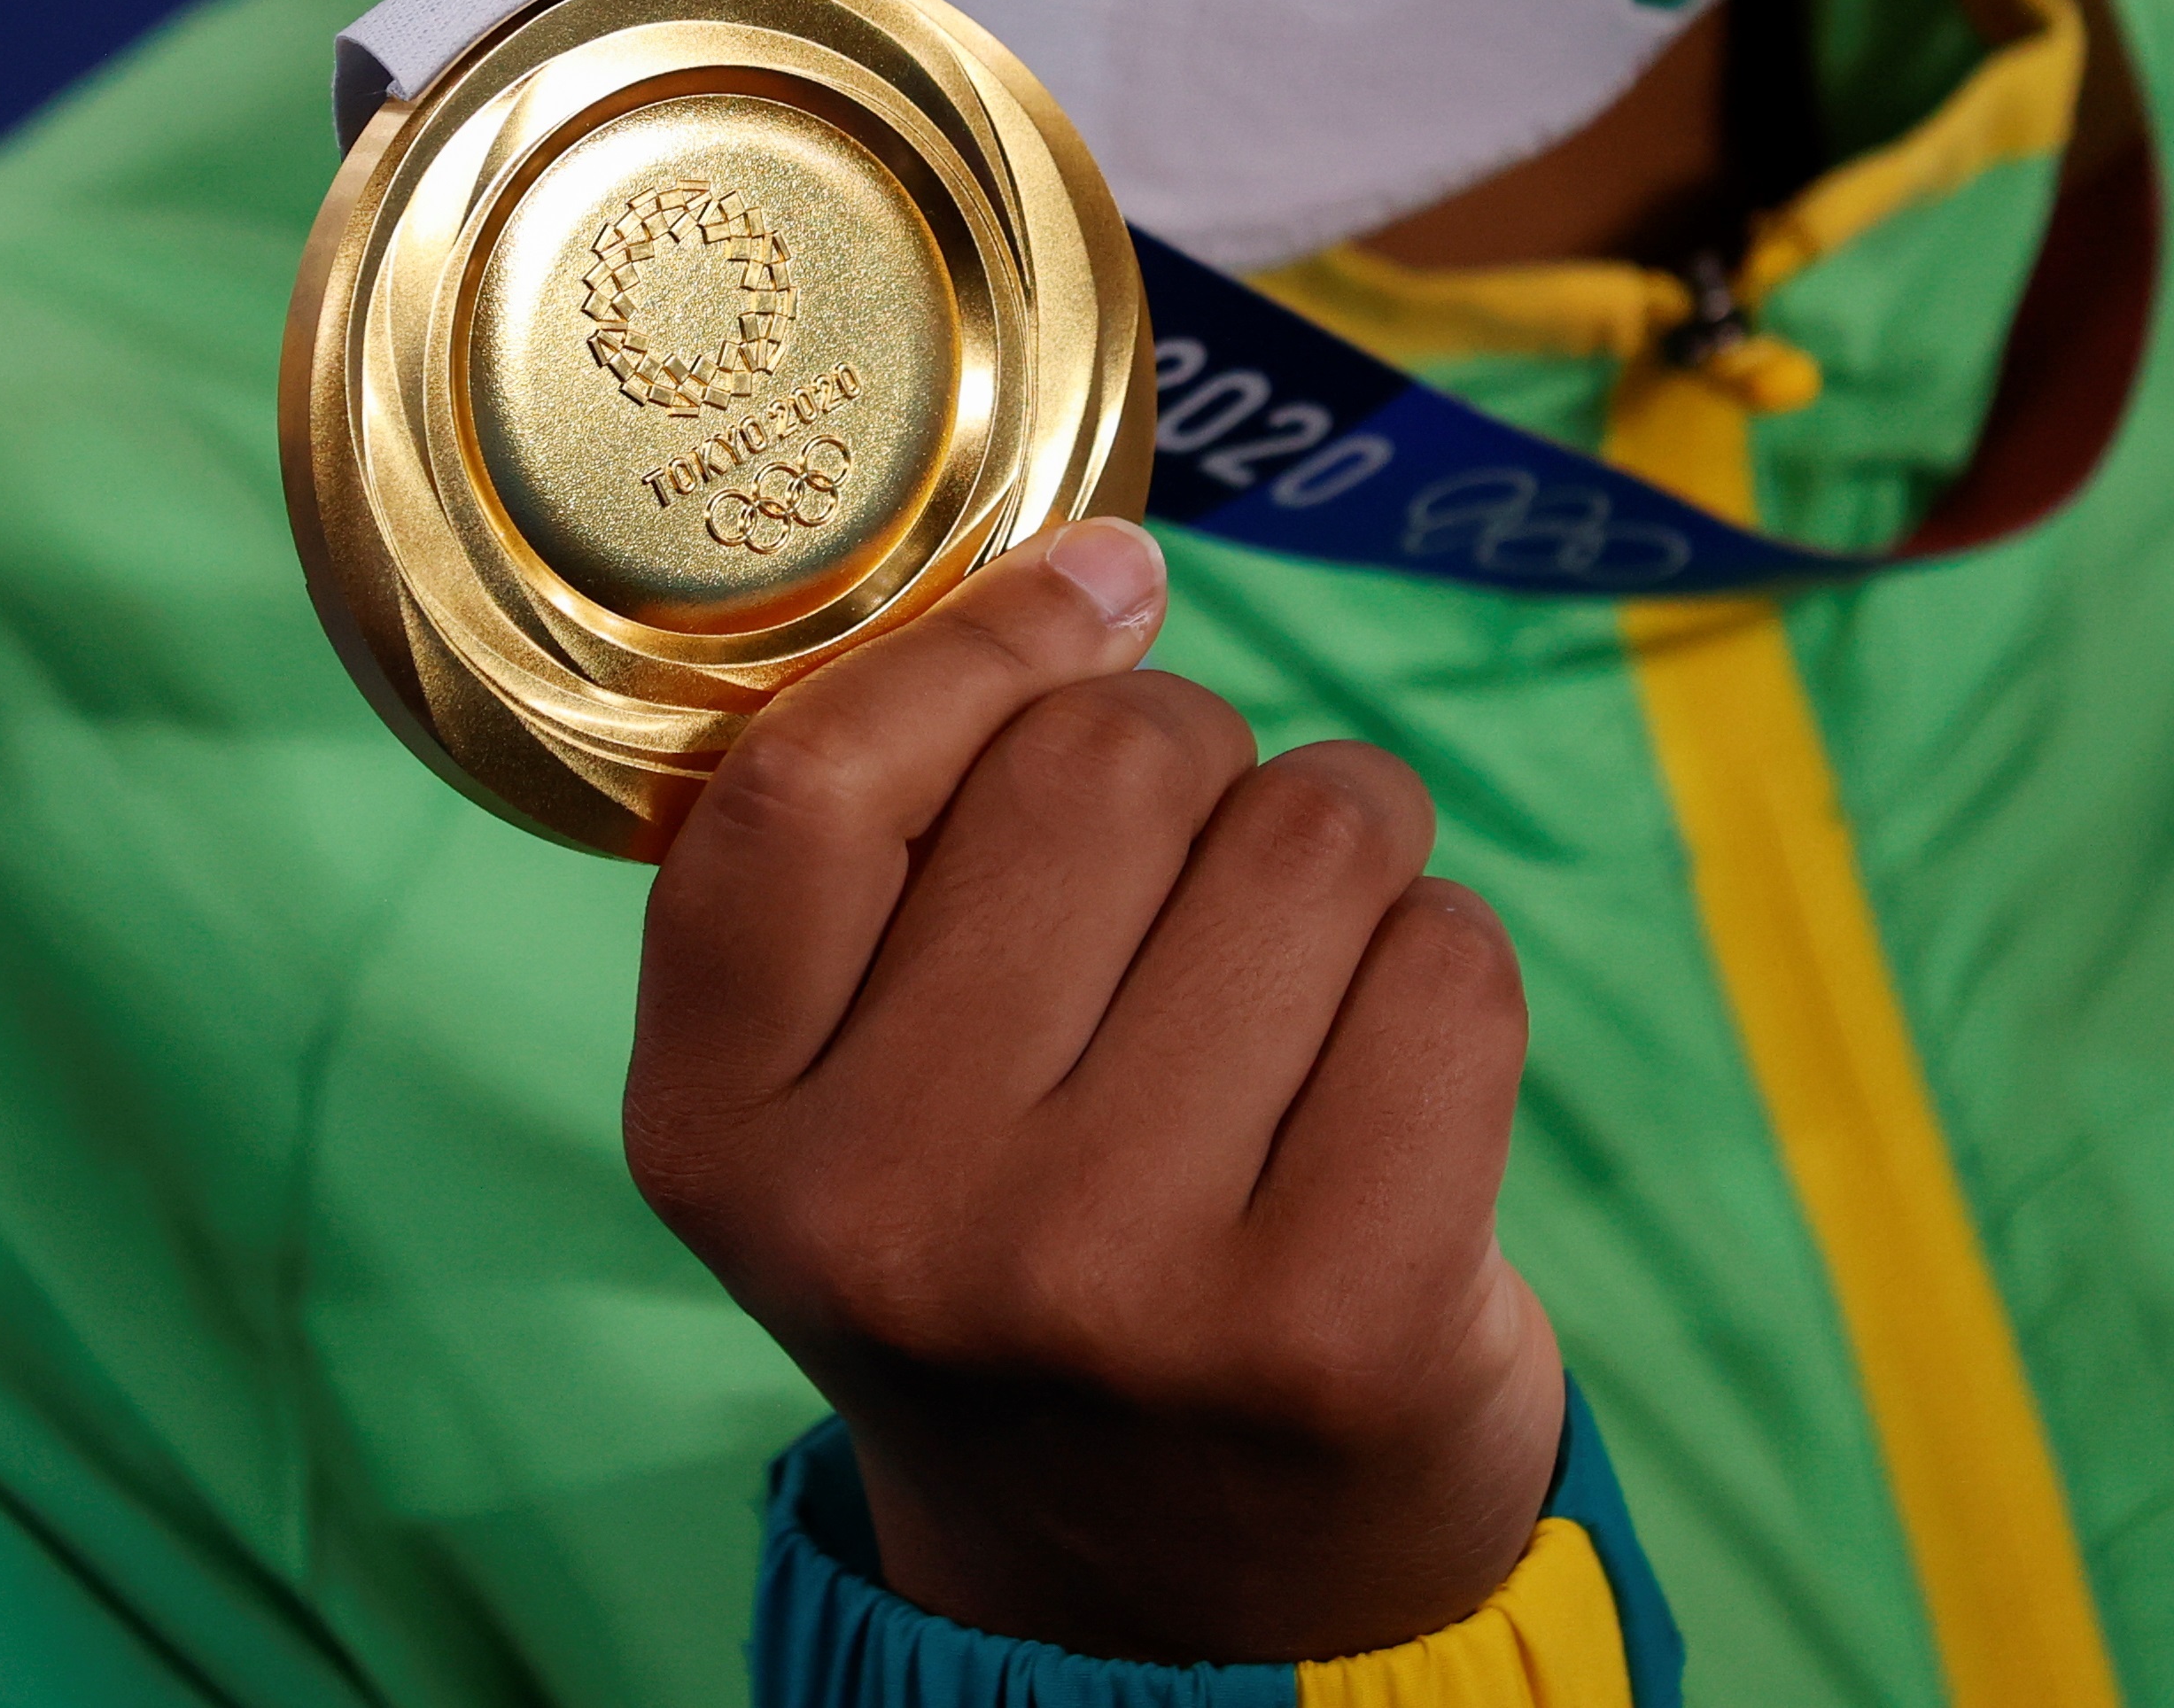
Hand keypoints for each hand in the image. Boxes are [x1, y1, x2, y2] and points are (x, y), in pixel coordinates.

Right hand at [625, 519, 1561, 1664]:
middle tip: (1203, 881)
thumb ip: (887, 861)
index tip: (1105, 586)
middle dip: (1198, 759)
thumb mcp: (849, 1101)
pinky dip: (1447, 972)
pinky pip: (1451, 964)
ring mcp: (1108, 1280)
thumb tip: (1098, 569)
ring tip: (1300, 983)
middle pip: (1103, 771)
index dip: (983, 641)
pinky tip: (1388, 1082)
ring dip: (1346, 854)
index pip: (812, 785)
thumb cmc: (1027, 1258)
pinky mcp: (1335, 1323)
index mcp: (722, 1139)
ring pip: (1308, 835)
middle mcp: (888, 1216)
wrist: (1182, 1604)